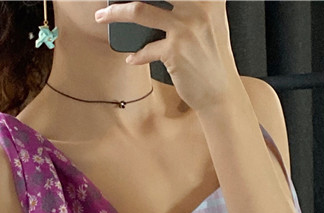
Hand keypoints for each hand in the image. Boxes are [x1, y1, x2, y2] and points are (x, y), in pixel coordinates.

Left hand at [95, 1, 243, 111]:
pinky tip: (132, 58)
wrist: (220, 92)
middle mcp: (198, 7)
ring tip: (103, 17)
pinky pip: (145, 49)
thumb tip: (152, 4)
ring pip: (139, 11)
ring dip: (115, 13)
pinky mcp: (175, 50)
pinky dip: (136, 55)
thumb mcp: (208, 24)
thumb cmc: (209, 59)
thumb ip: (188, 8)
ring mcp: (185, 28)